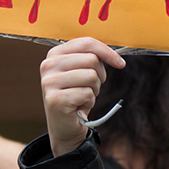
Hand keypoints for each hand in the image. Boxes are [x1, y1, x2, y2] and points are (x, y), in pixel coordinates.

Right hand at [40, 38, 125, 156]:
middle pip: (91, 59)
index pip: (86, 42)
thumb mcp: (81, 71)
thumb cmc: (76, 96)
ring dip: (94, 89)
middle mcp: (48, 65)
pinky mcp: (55, 99)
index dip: (107, 52)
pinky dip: (89, 102)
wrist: (65, 126)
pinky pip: (87, 93)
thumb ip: (91, 57)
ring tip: (82, 96)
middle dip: (99, 76)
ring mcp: (49, 82)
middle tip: (90, 87)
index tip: (120, 63)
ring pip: (91, 76)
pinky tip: (78, 106)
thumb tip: (117, 58)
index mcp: (54, 54)